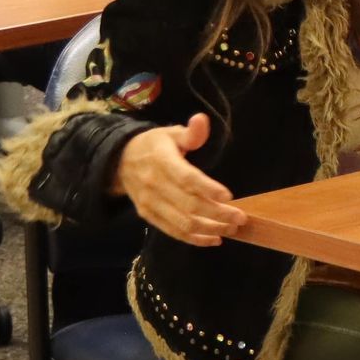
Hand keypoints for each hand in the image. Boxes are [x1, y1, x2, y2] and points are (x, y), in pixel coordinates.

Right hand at [110, 113, 244, 246]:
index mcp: (161, 161)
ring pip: (183, 222)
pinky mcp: (148, 216)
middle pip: (189, 205)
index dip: (208, 189)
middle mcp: (154, 184)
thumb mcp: (170, 133)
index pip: (186, 178)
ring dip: (210, 229)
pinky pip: (173, 232)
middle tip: (240, 217)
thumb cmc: (153, 146)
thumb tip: (201, 120)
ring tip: (232, 228)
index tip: (229, 196)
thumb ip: (190, 133)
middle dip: (217, 214)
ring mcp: (150, 203)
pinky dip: (195, 239)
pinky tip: (214, 238)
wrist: (119, 162)